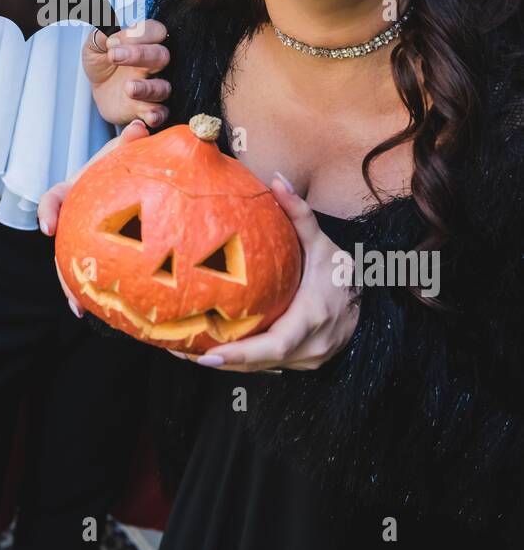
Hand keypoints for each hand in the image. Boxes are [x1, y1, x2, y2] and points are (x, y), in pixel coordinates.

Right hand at [38, 118, 150, 316]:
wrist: (128, 172)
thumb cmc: (122, 160)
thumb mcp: (124, 149)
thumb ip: (130, 141)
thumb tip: (141, 127)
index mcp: (73, 190)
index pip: (53, 199)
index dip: (47, 212)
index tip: (48, 227)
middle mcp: (72, 217)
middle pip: (59, 244)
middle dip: (60, 270)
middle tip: (69, 292)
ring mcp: (80, 235)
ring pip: (71, 263)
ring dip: (74, 288)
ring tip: (81, 310)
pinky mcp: (96, 249)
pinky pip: (94, 269)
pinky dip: (97, 288)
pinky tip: (111, 311)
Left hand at [83, 19, 170, 127]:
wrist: (98, 92)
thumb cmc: (103, 65)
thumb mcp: (95, 46)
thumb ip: (102, 36)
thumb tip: (112, 36)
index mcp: (144, 44)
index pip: (156, 31)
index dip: (139, 34)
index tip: (113, 42)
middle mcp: (153, 64)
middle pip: (162, 56)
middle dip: (139, 55)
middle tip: (114, 56)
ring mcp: (153, 87)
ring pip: (163, 87)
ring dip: (147, 88)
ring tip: (128, 87)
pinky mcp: (149, 109)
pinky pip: (162, 113)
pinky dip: (157, 115)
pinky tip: (147, 114)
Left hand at [177, 175, 358, 371]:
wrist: (371, 304)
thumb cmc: (342, 274)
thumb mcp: (323, 244)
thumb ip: (299, 214)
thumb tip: (276, 180)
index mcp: (312, 319)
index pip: (273, 347)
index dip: (240, 354)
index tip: (208, 356)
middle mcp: (309, 347)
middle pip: (257, 364)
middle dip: (218, 361)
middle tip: (178, 349)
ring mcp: (306, 360)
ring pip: (258, 369)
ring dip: (223, 363)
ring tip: (182, 349)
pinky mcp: (301, 364)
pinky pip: (266, 366)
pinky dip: (239, 360)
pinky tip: (208, 349)